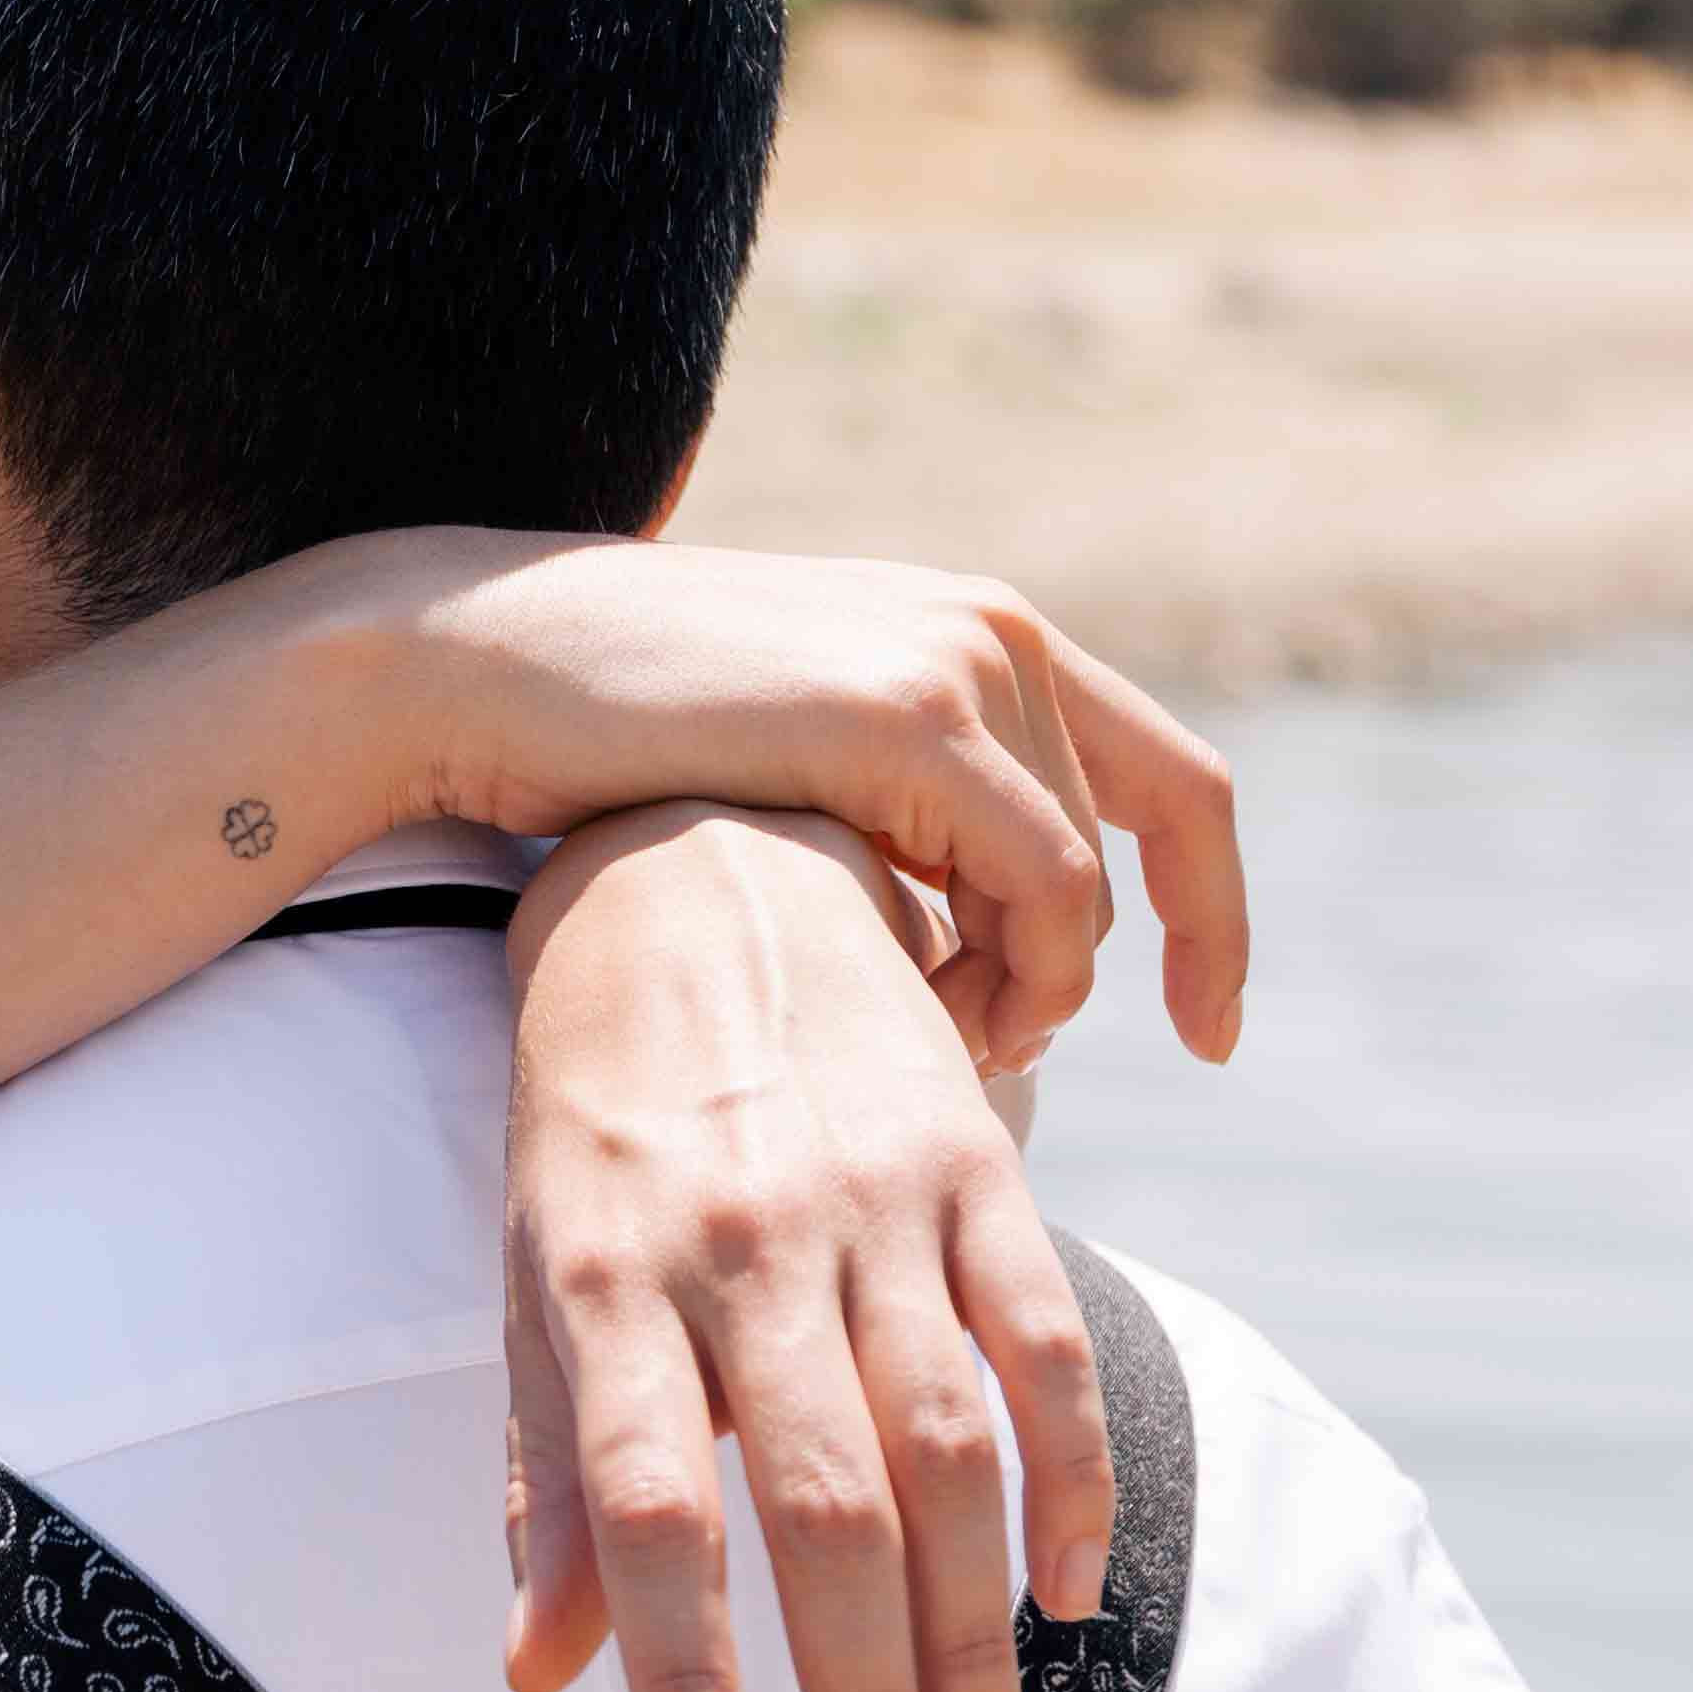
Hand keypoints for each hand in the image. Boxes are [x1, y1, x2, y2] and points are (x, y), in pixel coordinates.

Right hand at [370, 534, 1246, 1076]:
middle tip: (993, 1061)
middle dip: (1084, 979)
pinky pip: (1042, 891)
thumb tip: (982, 939)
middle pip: (1141, 847)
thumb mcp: (801, 769)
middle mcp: (997, 630)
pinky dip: (1003, 976)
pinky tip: (906, 1006)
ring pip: (1084, 888)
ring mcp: (961, 662)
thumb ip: (906, 814)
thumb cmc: (612, 746)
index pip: (1173, 783)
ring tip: (908, 1026)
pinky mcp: (910, 718)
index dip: (1211, 917)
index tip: (1209, 1035)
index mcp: (981, 633)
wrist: (482, 669)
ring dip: (1021, 988)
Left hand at [499, 806, 1122, 1691]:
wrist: (703, 863)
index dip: (685, 1671)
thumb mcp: (533, 1276)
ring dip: (972, 1633)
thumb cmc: (598, 1119)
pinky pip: (1045, 1337)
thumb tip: (542, 1672)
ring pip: (947, 1444)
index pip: (650, 1507)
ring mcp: (872, 1200)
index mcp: (603, 1279)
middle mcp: (742, 1246)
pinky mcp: (976, 1163)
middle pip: (820, 1502)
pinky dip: (1073, 1477)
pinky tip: (1071, 1601)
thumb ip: (551, 1476)